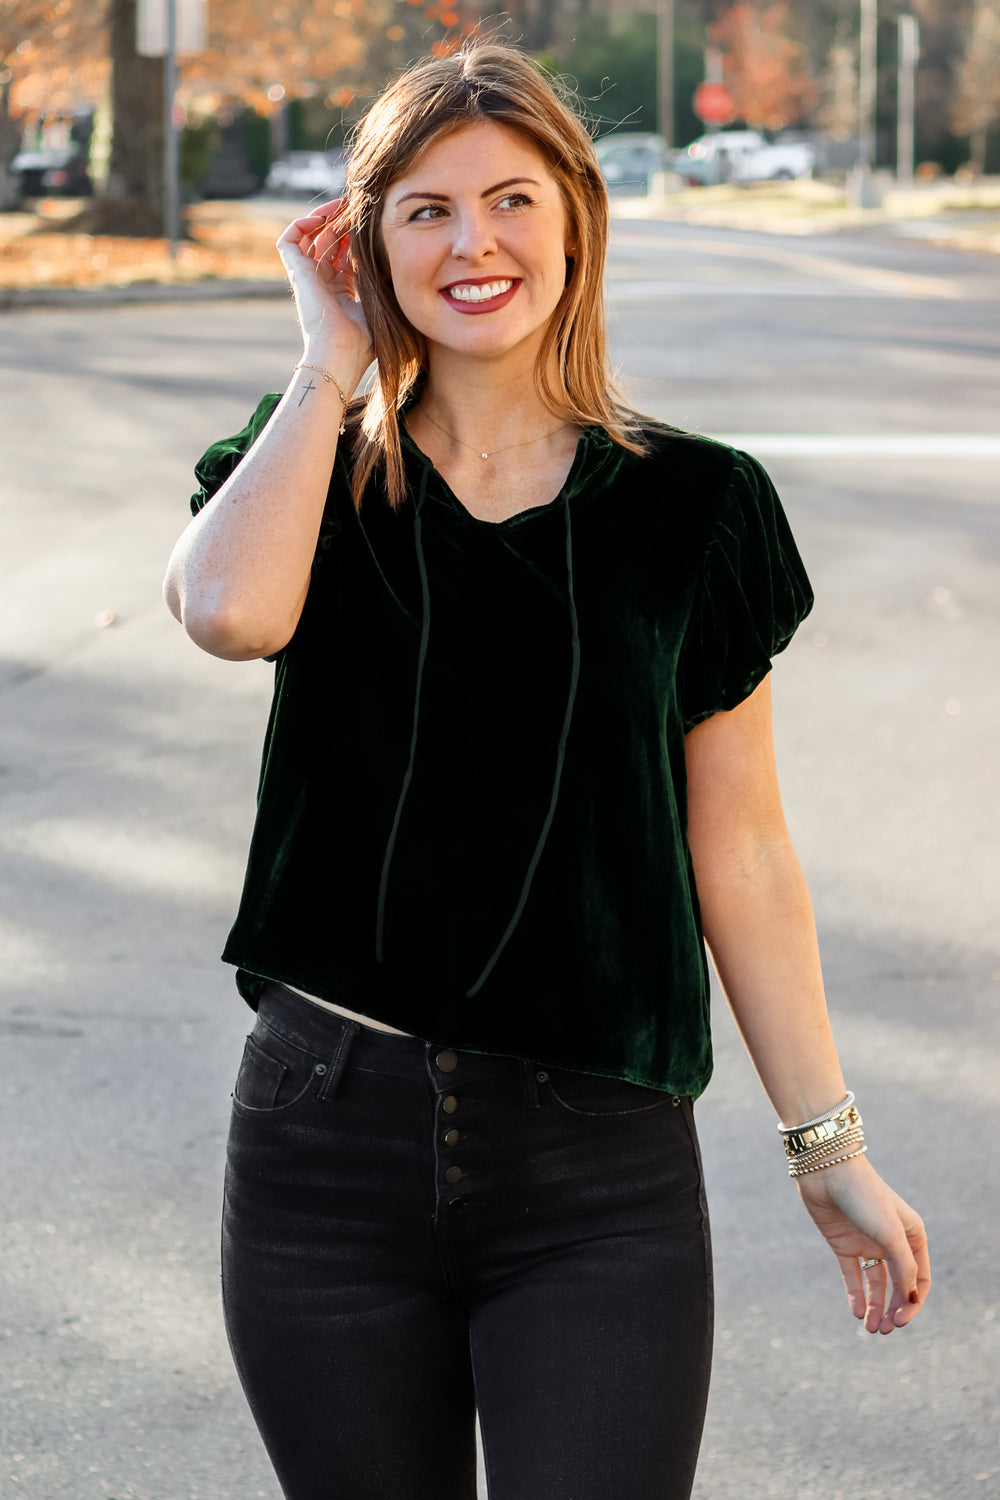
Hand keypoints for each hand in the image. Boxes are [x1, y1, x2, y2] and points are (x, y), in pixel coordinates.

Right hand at [275, 198, 373, 379]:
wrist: (341, 353)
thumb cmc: (364, 340)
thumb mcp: (380, 304)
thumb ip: (384, 282)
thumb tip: (401, 261)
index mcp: (341, 293)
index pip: (344, 256)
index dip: (355, 237)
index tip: (370, 221)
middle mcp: (322, 284)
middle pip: (328, 242)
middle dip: (342, 222)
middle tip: (358, 206)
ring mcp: (308, 278)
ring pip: (311, 237)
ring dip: (325, 217)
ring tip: (343, 205)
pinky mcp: (296, 273)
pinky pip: (290, 239)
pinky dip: (303, 223)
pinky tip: (324, 217)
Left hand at [796, 1155, 929, 1333]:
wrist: (826, 1172)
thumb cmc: (865, 1197)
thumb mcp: (891, 1234)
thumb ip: (903, 1266)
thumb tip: (911, 1297)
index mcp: (912, 1236)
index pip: (919, 1279)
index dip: (913, 1302)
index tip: (902, 1319)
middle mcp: (891, 1241)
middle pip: (898, 1285)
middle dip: (894, 1309)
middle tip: (885, 1330)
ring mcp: (866, 1243)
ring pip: (876, 1284)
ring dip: (875, 1307)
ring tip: (871, 1330)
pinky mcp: (843, 1244)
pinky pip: (852, 1275)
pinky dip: (855, 1295)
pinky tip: (856, 1313)